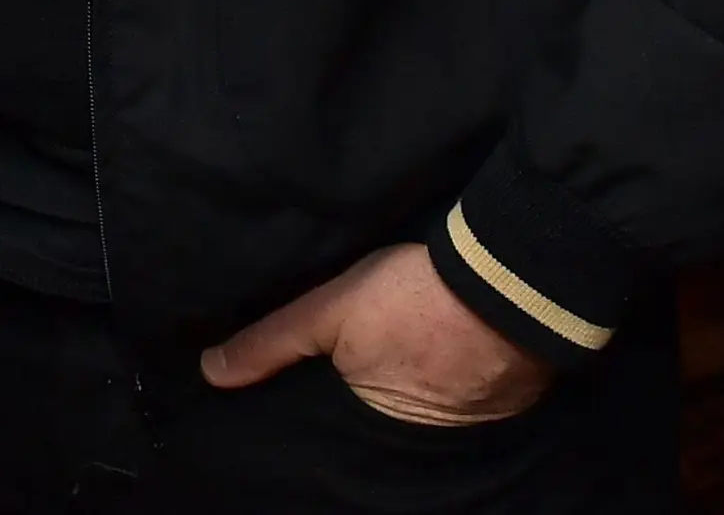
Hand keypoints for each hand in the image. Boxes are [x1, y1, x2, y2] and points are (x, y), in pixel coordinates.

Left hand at [200, 242, 556, 427]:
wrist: (511, 281)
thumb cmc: (414, 297)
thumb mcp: (330, 310)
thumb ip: (271, 342)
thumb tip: (211, 372)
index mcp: (369, 426)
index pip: (325, 435)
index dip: (309, 418)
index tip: (290, 405)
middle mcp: (414, 441)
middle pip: (367, 431)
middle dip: (348, 414)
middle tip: (337, 383)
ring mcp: (459, 426)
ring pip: (411, 419)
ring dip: (397, 400)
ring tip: (376, 373)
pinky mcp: (495, 406)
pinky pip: (453, 406)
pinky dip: (438, 389)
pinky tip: (425, 364)